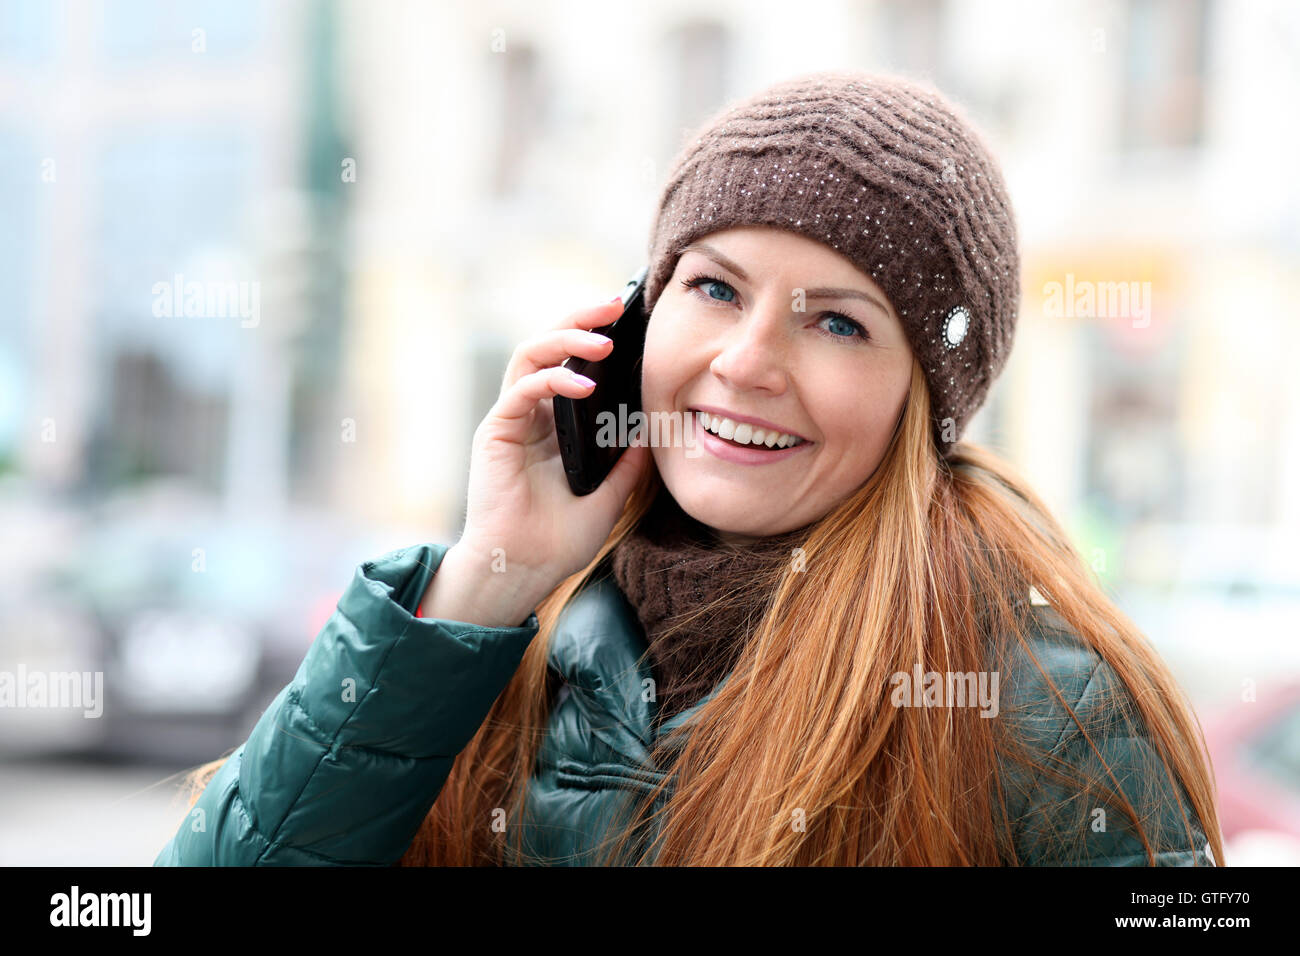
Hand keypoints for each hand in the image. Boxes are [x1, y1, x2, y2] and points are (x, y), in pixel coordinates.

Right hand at [455, 298, 650, 599]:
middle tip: (615, 303)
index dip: (594, 337)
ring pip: (530, 355)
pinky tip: (583, 384)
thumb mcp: (609, 497)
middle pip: (549, 346)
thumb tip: (654, 433)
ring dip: (566, 338)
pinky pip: (521, 390)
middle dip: (580, 319)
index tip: (629, 320)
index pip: (571, 363)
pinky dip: (552, 379)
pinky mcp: (496, 433)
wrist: (522, 571)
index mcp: (554, 424)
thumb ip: (627, 464)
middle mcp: (530, 414)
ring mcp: (511, 420)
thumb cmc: (556, 541)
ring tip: (602, 338)